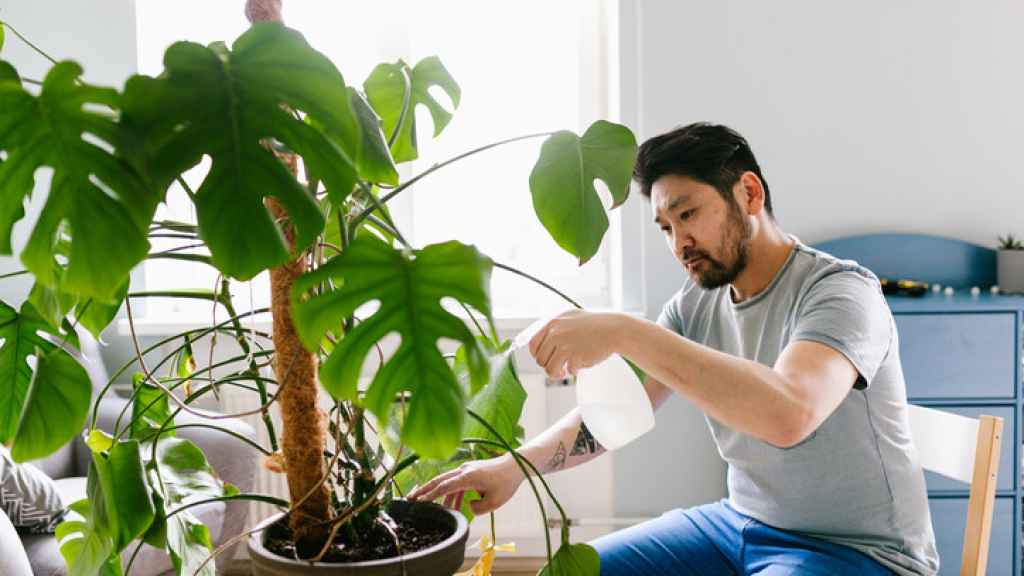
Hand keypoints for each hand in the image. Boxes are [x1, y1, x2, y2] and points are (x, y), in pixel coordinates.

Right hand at [407, 454, 522, 514]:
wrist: (516, 466)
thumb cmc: (506, 482)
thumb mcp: (494, 502)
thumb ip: (478, 508)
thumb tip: (467, 506)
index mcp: (468, 476)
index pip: (445, 486)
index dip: (431, 495)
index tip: (419, 501)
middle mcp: (464, 470)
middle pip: (439, 480)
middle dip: (424, 490)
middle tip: (410, 499)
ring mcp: (466, 470)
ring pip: (447, 482)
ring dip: (439, 496)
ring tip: (430, 508)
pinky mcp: (470, 472)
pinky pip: (456, 484)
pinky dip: (452, 495)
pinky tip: (452, 507)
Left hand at [528, 310, 623, 379]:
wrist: (614, 330)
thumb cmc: (595, 326)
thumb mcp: (571, 318)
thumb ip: (555, 328)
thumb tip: (538, 346)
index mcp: (553, 322)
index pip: (533, 344)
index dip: (537, 355)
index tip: (545, 359)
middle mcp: (556, 332)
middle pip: (540, 359)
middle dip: (549, 366)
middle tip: (559, 368)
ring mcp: (565, 344)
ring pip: (550, 369)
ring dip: (558, 373)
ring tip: (565, 371)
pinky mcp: (575, 355)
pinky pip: (568, 371)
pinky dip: (574, 371)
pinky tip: (581, 364)